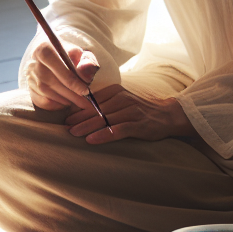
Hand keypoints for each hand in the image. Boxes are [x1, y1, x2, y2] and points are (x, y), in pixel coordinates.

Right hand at [25, 38, 98, 110]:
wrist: (59, 60)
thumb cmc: (73, 58)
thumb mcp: (83, 56)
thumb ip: (87, 62)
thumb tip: (84, 72)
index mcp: (45, 47)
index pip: (53, 61)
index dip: (68, 77)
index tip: (85, 90)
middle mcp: (33, 61)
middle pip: (49, 79)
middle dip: (70, 93)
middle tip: (86, 101)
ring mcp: (30, 76)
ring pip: (45, 91)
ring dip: (64, 98)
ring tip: (79, 100)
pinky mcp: (30, 89)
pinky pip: (40, 100)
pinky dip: (55, 104)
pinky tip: (66, 102)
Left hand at [65, 84, 197, 143]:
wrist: (167, 115)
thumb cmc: (140, 110)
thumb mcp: (122, 100)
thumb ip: (105, 102)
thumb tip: (80, 110)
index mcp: (117, 91)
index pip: (93, 99)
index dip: (78, 109)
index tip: (66, 118)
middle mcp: (123, 98)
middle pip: (96, 109)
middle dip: (79, 118)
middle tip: (65, 127)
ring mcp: (132, 111)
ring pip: (105, 118)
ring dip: (87, 126)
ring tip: (74, 134)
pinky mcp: (139, 124)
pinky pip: (118, 130)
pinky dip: (104, 135)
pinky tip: (92, 140)